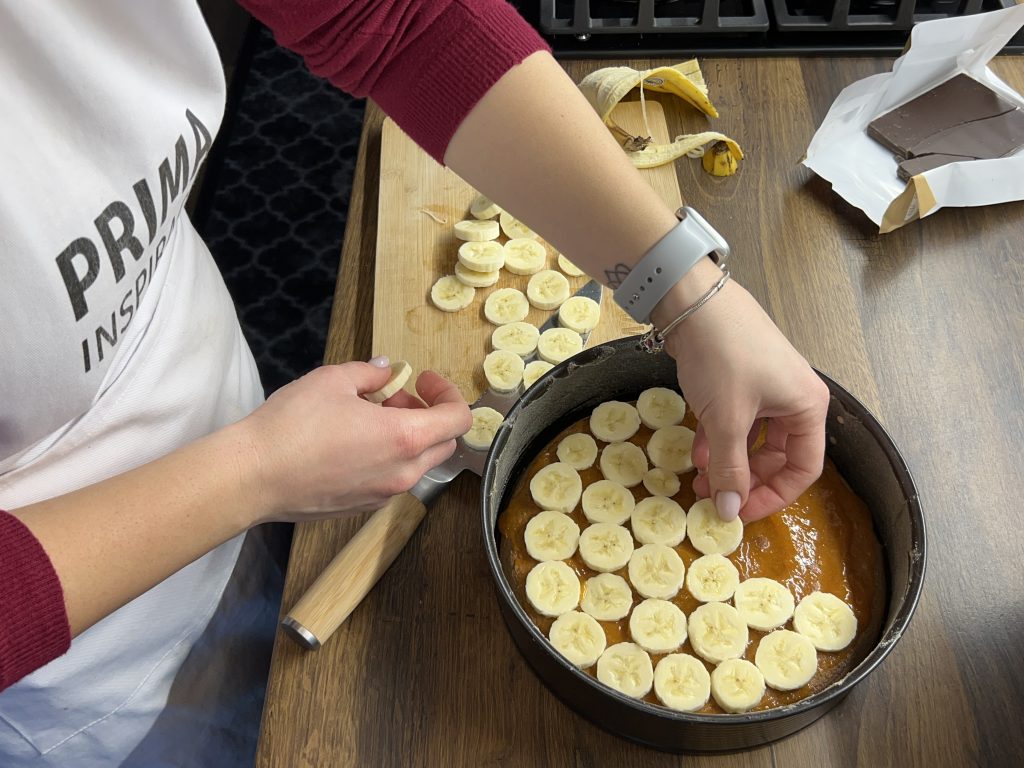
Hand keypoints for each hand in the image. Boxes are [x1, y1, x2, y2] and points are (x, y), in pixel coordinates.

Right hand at [239, 362, 471, 522]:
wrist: (254, 476)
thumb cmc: (293, 424)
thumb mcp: (333, 380)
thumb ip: (369, 373)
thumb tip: (385, 369)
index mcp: (405, 438)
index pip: (459, 419)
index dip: (448, 394)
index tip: (423, 381)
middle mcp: (402, 472)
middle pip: (443, 443)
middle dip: (428, 415)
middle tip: (394, 397)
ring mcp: (384, 494)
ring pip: (418, 464)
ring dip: (408, 437)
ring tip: (368, 417)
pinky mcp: (363, 507)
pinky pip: (392, 479)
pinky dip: (388, 457)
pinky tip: (353, 442)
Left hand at [658, 270, 829, 522]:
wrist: (693, 301)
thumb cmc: (723, 355)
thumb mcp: (726, 419)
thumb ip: (729, 467)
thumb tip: (729, 510)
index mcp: (807, 407)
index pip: (803, 469)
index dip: (773, 496)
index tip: (740, 512)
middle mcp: (793, 399)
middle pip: (777, 457)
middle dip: (744, 479)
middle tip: (713, 497)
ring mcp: (766, 388)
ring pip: (752, 440)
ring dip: (727, 461)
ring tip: (698, 479)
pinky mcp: (739, 381)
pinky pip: (734, 421)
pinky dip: (716, 439)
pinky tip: (695, 452)